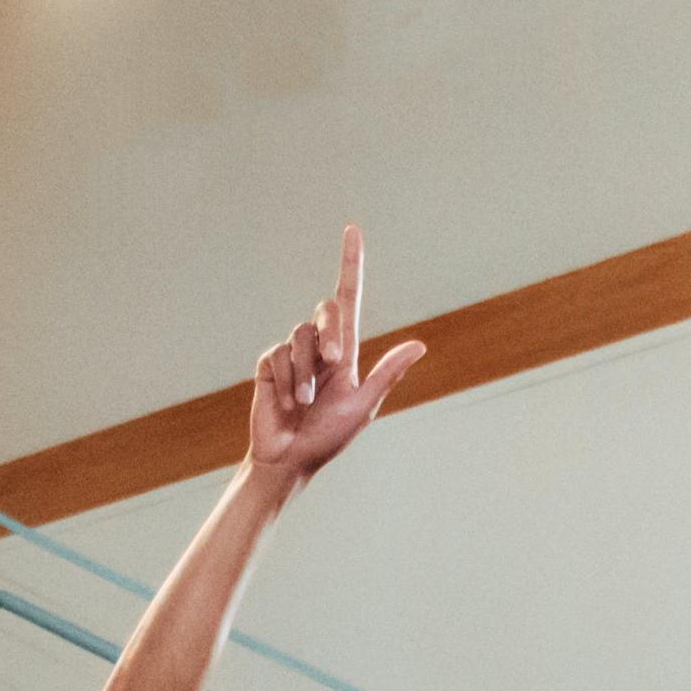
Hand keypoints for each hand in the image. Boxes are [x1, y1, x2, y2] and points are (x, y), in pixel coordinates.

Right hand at [247, 228, 425, 485]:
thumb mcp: (362, 406)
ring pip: (301, 336)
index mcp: (344, 352)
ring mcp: (292, 354)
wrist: (290, 460)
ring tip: (306, 403)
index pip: (348, 298)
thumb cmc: (328, 438)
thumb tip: (420, 345)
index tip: (352, 230)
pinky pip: (279, 356)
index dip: (350, 264)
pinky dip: (288, 382)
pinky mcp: (269, 364)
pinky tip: (288, 403)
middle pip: (326, 311)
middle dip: (330, 333)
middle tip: (333, 362)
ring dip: (307, 374)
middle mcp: (318, 346)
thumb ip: (387, 373)